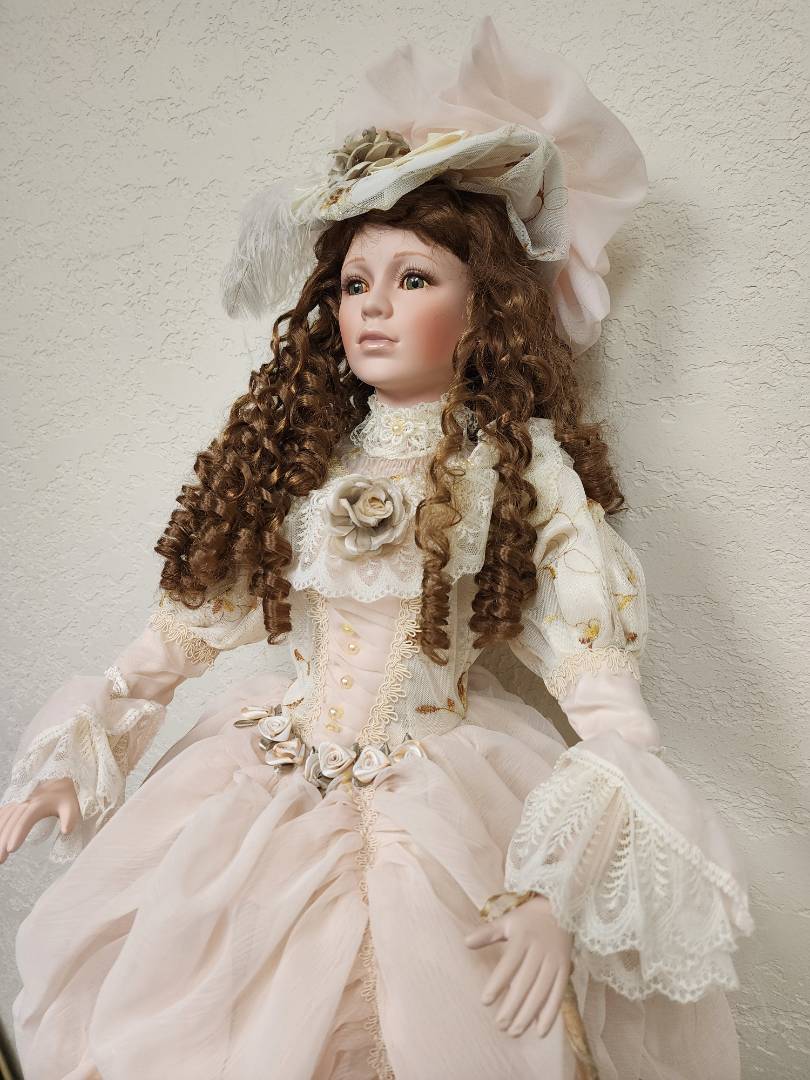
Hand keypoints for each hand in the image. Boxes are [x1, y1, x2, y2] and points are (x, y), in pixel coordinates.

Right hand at [0, 778, 79, 863]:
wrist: (58, 780)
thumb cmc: (65, 797)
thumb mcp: (71, 807)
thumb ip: (70, 819)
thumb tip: (66, 832)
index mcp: (38, 805)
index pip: (25, 821)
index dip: (18, 835)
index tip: (12, 849)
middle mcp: (25, 803)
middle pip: (11, 824)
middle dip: (4, 842)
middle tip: (1, 860)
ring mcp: (18, 803)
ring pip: (4, 820)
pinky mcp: (14, 804)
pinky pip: (2, 814)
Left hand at [464, 893, 572, 1037]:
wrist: (562, 910)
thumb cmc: (528, 918)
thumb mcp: (508, 920)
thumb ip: (487, 933)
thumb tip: (466, 943)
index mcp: (523, 938)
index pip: (509, 964)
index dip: (497, 983)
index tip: (485, 1001)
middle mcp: (540, 951)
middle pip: (525, 983)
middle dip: (512, 1006)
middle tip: (499, 1025)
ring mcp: (554, 961)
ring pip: (541, 992)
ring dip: (529, 1014)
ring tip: (514, 1032)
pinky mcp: (565, 970)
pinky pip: (558, 994)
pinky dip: (550, 1014)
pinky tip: (539, 1031)